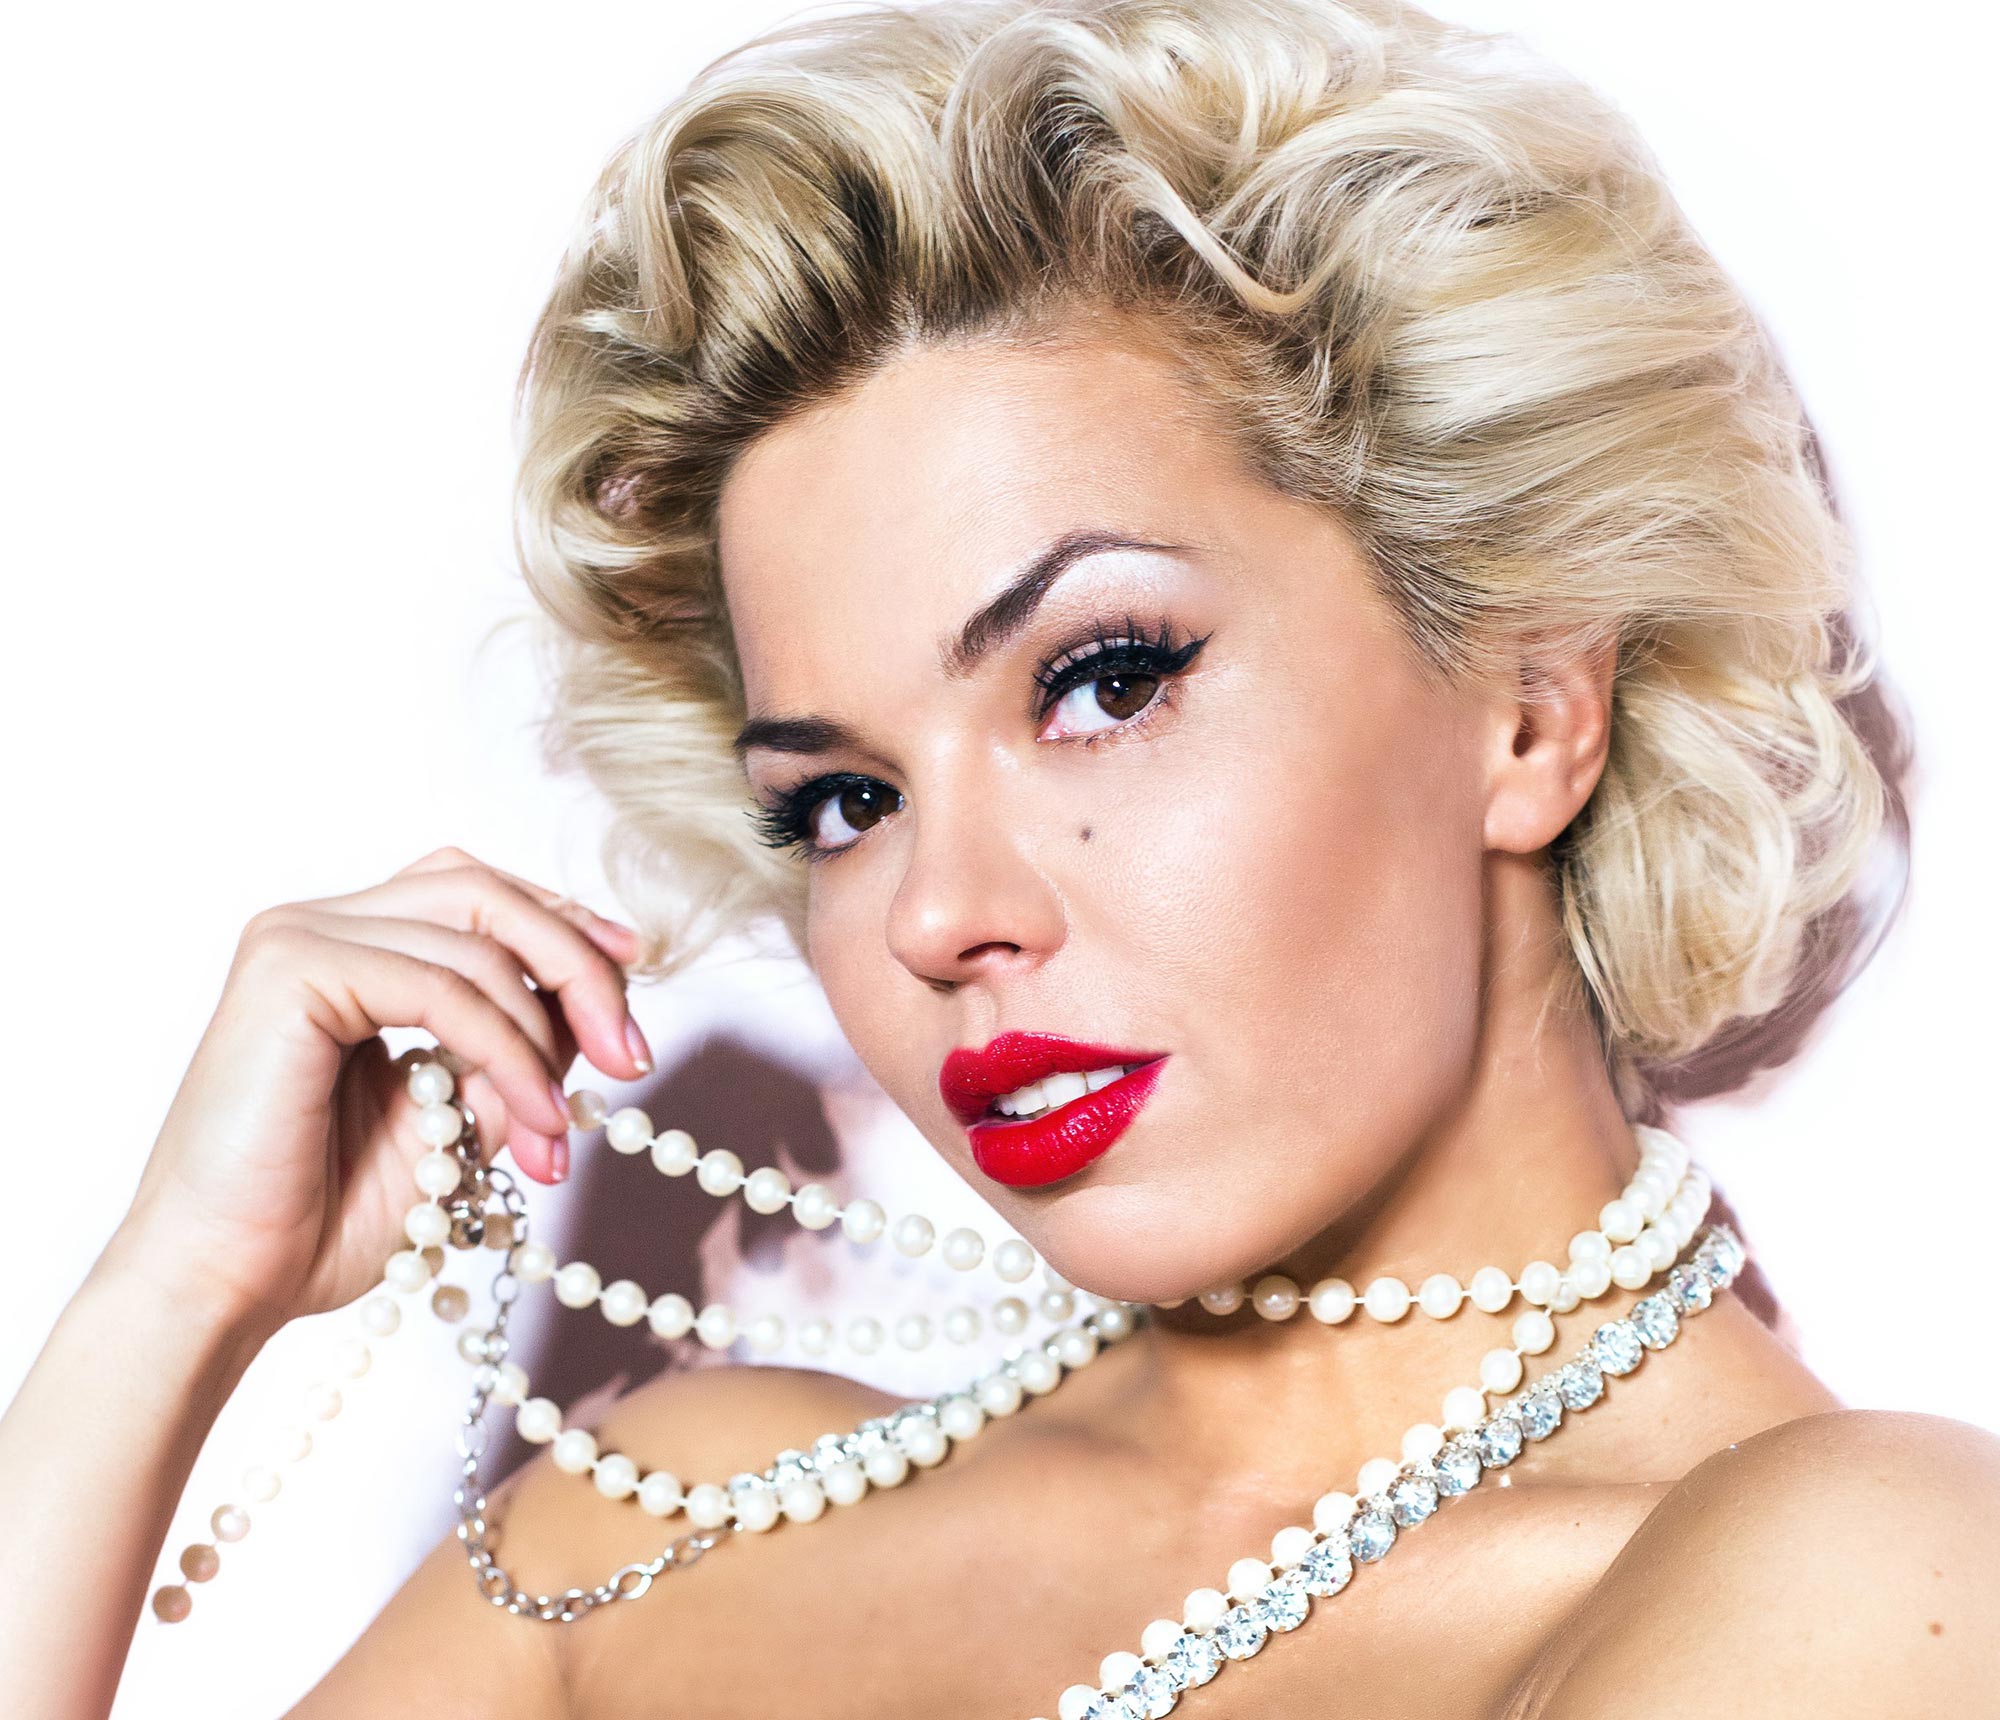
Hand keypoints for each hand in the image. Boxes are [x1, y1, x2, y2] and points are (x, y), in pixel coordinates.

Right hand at [105, 846, 651, 1340]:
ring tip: (561, 1125)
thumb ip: (515, 1051)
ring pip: (475, 940)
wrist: (227, 1282)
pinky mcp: (291, 969)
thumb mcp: (459, 1119)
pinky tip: (533, 1117)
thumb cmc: (323, 1215)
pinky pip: (441, 986)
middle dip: (577, 967)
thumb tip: (595, 1007)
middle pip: (485, 893)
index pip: (479, 895)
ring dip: (545, 1036)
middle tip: (628, 1055)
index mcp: (352, 947)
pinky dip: (506, 1050)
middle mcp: (320, 925)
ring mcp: (299, 937)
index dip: (564, 927)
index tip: (630, 986)